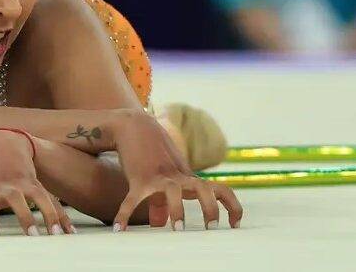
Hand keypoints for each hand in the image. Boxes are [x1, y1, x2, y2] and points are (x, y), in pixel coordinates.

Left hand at [0, 129, 75, 236]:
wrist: (2, 145)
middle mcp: (4, 186)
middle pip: (15, 199)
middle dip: (25, 217)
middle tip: (33, 235)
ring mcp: (22, 183)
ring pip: (39, 197)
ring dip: (48, 215)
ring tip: (55, 234)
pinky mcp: (36, 183)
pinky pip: (51, 200)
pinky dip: (61, 216)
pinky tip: (69, 231)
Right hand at [111, 110, 242, 230]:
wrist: (132, 126)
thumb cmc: (151, 153)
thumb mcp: (163, 176)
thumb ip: (163, 200)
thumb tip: (160, 223)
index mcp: (188, 177)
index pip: (220, 189)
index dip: (232, 206)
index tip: (236, 224)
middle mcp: (178, 176)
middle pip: (203, 188)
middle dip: (210, 208)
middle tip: (211, 227)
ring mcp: (159, 176)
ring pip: (174, 190)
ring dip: (177, 209)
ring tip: (177, 229)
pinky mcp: (139, 178)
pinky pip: (132, 199)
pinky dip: (125, 215)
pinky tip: (119, 230)